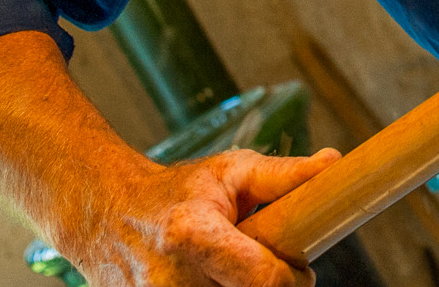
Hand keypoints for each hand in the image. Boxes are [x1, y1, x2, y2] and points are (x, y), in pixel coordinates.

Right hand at [52, 146, 339, 286]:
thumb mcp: (229, 172)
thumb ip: (283, 176)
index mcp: (193, 237)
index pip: (264, 281)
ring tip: (232, 271)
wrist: (106, 217)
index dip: (293, 279)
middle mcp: (171, 282)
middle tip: (263, 267)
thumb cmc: (176, 194)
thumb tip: (332, 164)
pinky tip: (214, 280)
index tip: (298, 269)